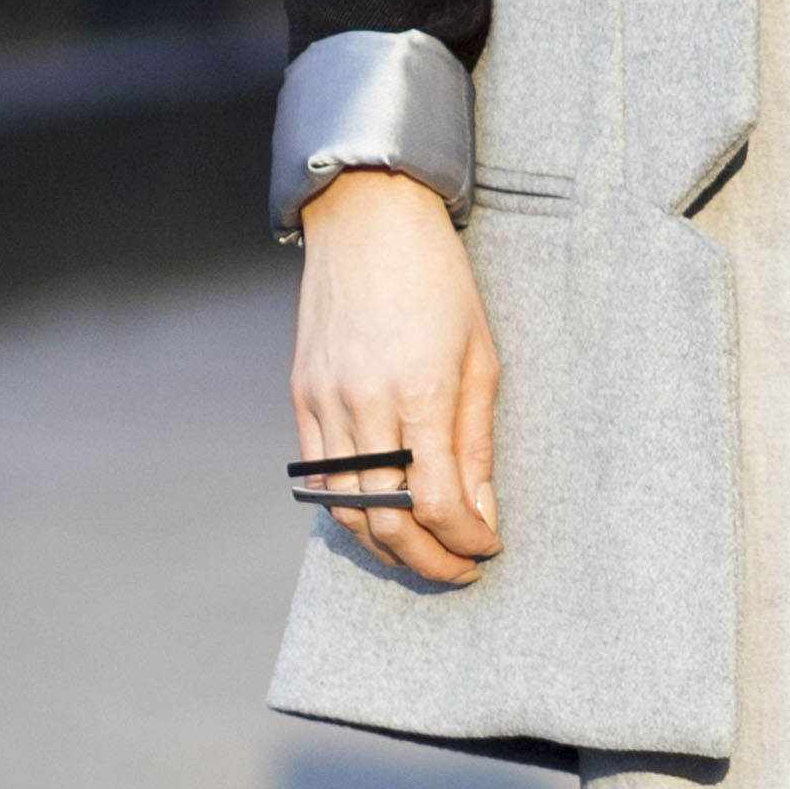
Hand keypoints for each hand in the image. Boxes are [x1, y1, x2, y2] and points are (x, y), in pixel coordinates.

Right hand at [289, 167, 497, 585]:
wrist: (368, 218)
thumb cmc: (437, 279)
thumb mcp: (480, 355)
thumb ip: (477, 440)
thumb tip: (481, 511)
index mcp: (420, 392)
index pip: (438, 502)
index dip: (466, 539)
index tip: (488, 548)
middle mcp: (364, 404)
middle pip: (388, 519)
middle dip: (427, 560)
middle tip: (459, 570)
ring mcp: (325, 401)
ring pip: (346, 508)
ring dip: (386, 546)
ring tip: (422, 555)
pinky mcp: (301, 395)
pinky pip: (317, 477)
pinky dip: (347, 510)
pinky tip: (378, 519)